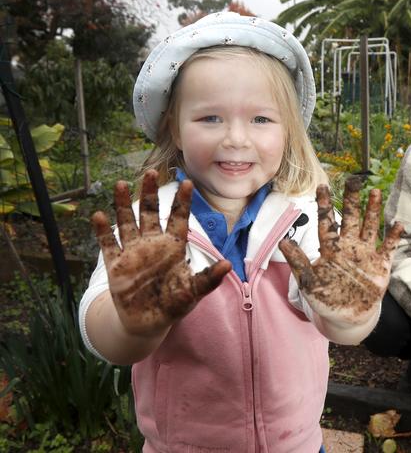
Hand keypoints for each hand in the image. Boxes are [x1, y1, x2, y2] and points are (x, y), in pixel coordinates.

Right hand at [91, 169, 230, 336]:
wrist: (147, 323)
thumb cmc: (174, 305)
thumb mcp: (193, 292)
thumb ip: (209, 279)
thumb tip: (228, 265)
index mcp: (173, 247)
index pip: (178, 218)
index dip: (182, 201)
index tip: (187, 182)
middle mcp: (152, 244)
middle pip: (149, 212)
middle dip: (149, 192)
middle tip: (150, 171)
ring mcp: (133, 252)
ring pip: (127, 222)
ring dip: (122, 204)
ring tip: (120, 184)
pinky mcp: (116, 264)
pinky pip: (108, 244)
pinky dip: (103, 230)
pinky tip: (99, 215)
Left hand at [278, 176, 402, 324]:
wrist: (346, 318)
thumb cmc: (325, 299)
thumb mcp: (308, 282)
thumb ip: (298, 262)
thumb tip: (283, 242)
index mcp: (331, 248)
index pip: (327, 222)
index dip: (325, 205)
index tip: (322, 186)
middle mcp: (349, 246)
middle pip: (351, 218)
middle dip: (352, 200)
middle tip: (354, 181)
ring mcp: (366, 254)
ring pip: (370, 227)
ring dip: (373, 211)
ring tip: (375, 193)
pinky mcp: (381, 265)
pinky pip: (388, 248)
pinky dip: (393, 237)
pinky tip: (398, 224)